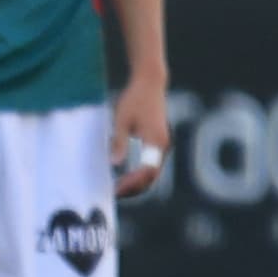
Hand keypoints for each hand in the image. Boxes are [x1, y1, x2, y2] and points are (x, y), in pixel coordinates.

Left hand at [110, 69, 171, 199]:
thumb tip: (115, 164)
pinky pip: (151, 164)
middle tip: (114, 193)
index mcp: (156, 141)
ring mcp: (163, 145)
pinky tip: (125, 176)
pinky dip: (140, 173)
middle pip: (152, 176)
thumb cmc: (134, 99)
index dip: (132, 184)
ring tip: (117, 188)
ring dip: (137, 182)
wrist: (150, 83)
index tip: (116, 189)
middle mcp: (163, 145)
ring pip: (152, 172)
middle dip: (134, 188)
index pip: (147, 171)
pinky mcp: (159, 142)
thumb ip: (119, 142)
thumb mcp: (121, 120)